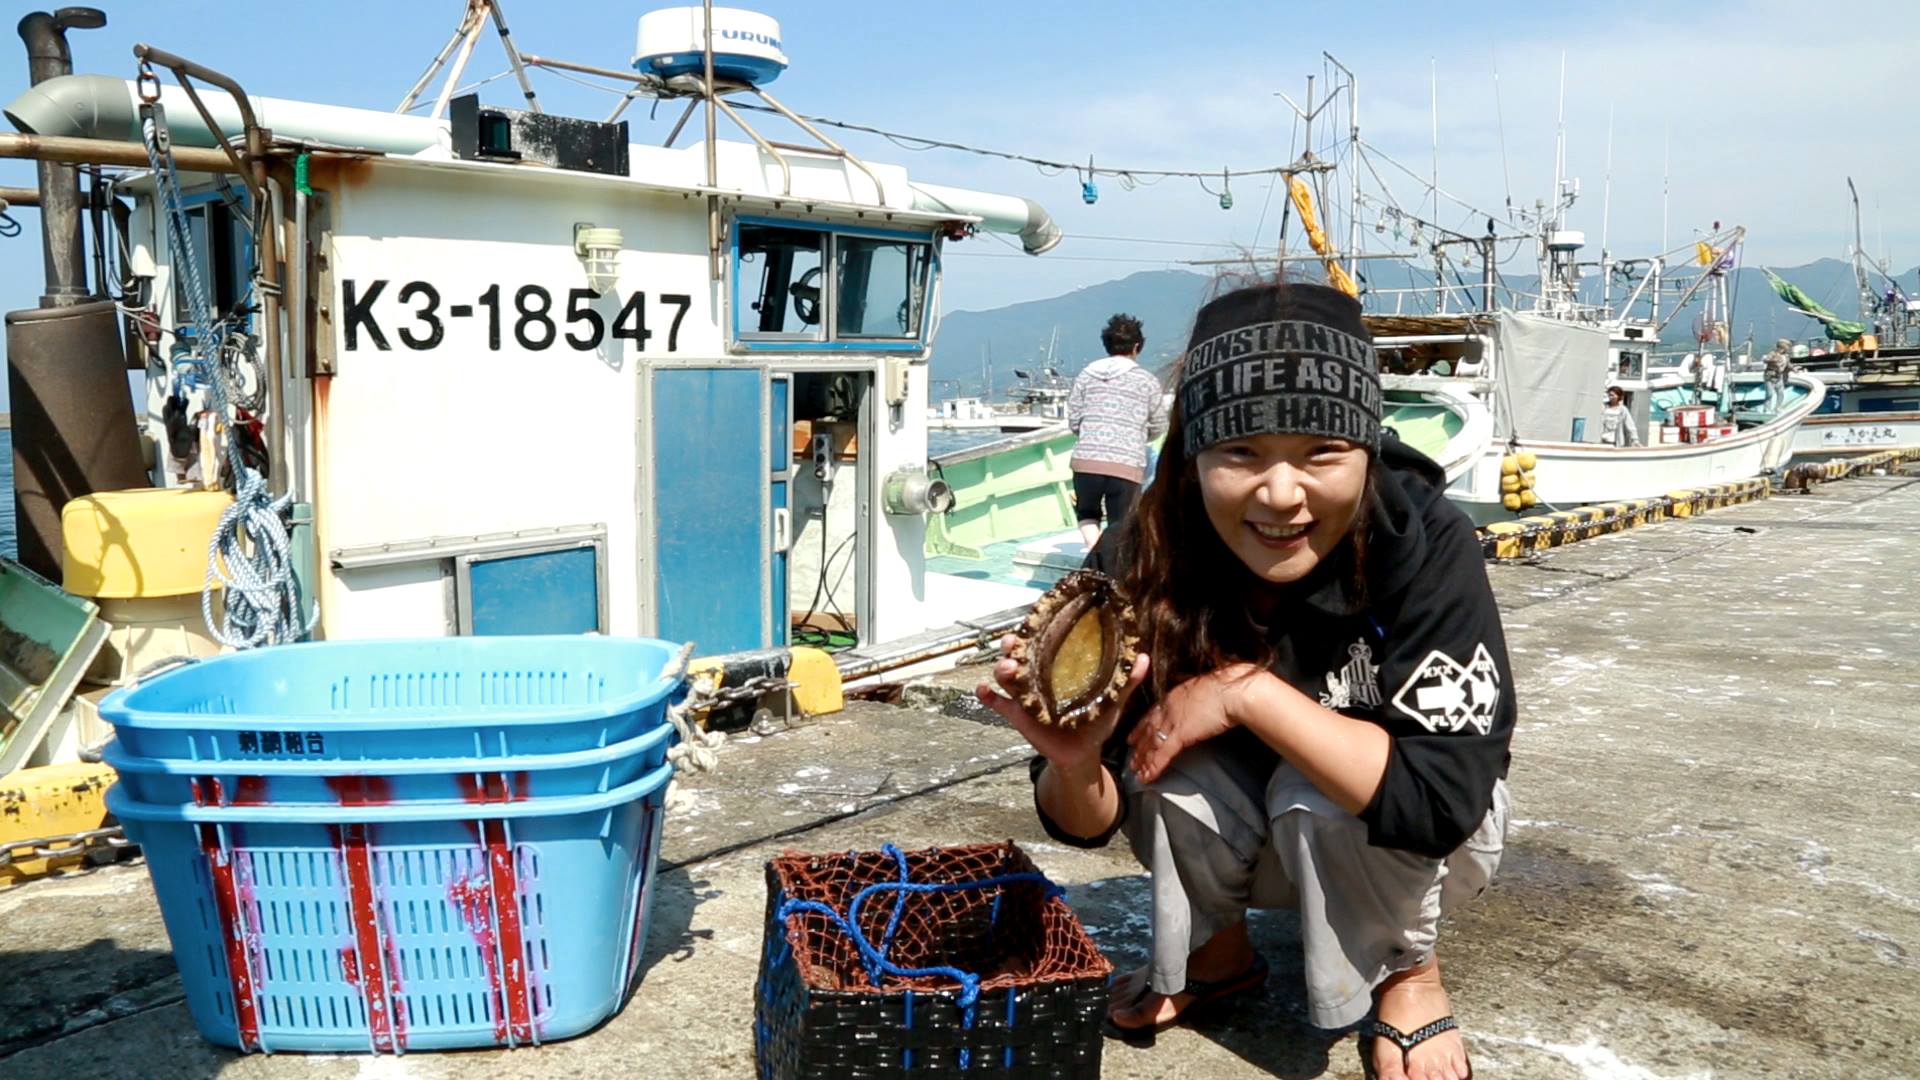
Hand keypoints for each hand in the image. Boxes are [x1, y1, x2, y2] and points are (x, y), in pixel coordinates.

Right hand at [976, 635, 1149, 773]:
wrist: (1082, 754)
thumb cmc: (1095, 721)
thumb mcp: (1112, 700)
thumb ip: (1126, 681)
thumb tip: (1142, 657)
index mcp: (1058, 668)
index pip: (1045, 643)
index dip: (1037, 630)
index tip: (1034, 619)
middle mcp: (1038, 677)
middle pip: (1020, 655)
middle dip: (1013, 646)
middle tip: (1013, 642)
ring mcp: (1025, 695)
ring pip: (1006, 676)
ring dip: (1002, 669)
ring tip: (1006, 668)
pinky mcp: (1017, 715)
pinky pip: (997, 703)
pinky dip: (988, 696)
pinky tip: (982, 690)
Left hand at [1126, 663, 1264, 783]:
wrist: (1232, 690)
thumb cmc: (1227, 685)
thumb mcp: (1207, 686)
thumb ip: (1198, 695)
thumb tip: (1202, 699)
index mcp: (1174, 695)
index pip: (1152, 714)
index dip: (1142, 727)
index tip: (1133, 736)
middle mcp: (1168, 708)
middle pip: (1148, 730)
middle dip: (1139, 746)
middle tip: (1131, 759)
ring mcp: (1172, 722)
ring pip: (1151, 744)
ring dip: (1143, 760)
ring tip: (1136, 772)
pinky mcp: (1180, 736)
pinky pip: (1162, 755)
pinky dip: (1153, 768)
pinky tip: (1147, 777)